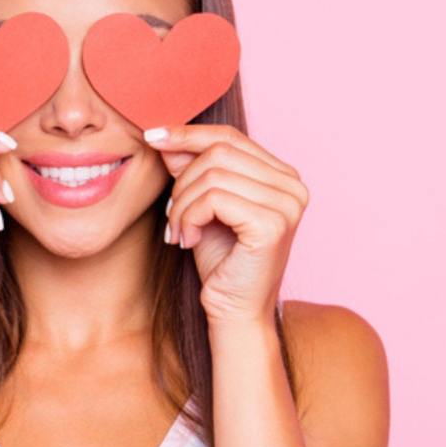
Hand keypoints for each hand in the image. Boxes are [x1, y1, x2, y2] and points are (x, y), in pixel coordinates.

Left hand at [144, 124, 308, 325]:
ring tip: (178, 232)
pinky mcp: (273, 225)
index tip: (152, 136)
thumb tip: (166, 134)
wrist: (233, 312)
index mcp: (282, 176)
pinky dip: (189, 218)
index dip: (188, 134)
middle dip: (182, 181)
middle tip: (171, 216)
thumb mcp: (201, 205)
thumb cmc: (220, 261)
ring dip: (182, 205)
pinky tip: (189, 241)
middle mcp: (293, 186)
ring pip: (212, 175)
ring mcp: (288, 204)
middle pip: (218, 151)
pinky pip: (214, 199)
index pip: (230, 136)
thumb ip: (191, 168)